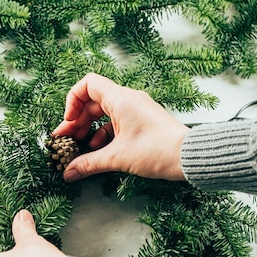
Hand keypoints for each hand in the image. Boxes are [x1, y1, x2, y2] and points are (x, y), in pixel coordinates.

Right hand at [53, 73, 189, 181]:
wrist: (190, 156)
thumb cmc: (158, 150)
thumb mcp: (118, 157)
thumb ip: (89, 163)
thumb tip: (69, 172)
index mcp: (120, 99)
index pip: (87, 84)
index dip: (72, 101)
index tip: (69, 122)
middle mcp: (128, 99)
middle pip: (93, 101)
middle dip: (77, 121)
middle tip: (66, 140)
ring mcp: (136, 109)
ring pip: (104, 113)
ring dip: (90, 129)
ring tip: (80, 149)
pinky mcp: (142, 120)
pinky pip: (117, 122)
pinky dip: (105, 134)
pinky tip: (99, 152)